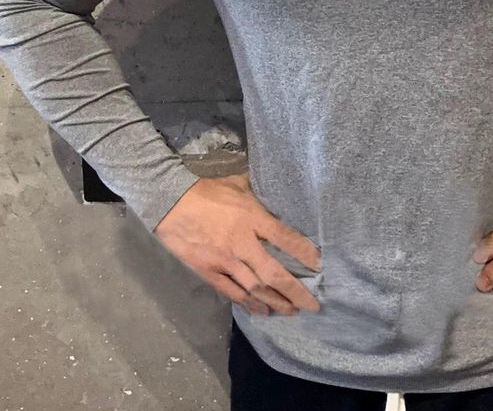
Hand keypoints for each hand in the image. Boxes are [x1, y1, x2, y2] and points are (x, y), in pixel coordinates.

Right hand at [154, 172, 321, 316]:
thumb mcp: (237, 183)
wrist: (169, 202)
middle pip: (273, 273)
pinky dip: (248, 304)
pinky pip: (232, 292)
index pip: (285, 237)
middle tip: (312, 305)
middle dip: (295, 291)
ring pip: (255, 288)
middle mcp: (242, 243)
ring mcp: (224, 260)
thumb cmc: (206, 190)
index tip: (319, 264)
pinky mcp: (208, 271)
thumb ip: (258, 193)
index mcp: (251, 217)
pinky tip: (263, 311)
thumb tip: (275, 190)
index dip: (304, 252)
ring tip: (292, 311)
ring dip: (275, 302)